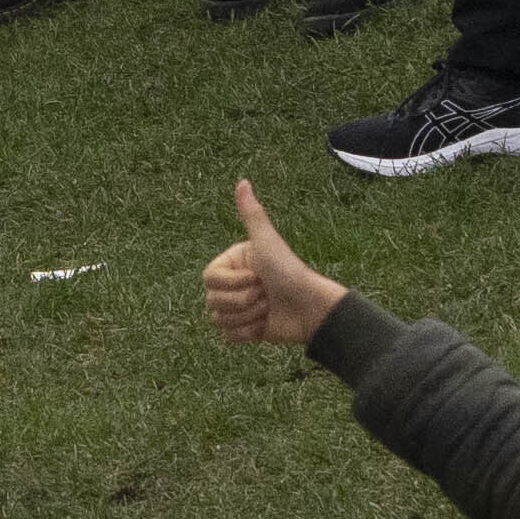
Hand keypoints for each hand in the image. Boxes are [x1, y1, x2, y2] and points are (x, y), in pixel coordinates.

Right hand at [203, 177, 344, 351]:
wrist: (311, 307)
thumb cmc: (290, 271)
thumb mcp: (267, 241)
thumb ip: (252, 214)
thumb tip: (243, 181)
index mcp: (231, 264)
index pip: (209, 279)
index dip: (232, 282)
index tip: (257, 276)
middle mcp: (232, 285)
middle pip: (212, 301)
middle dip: (242, 301)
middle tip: (266, 293)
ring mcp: (237, 308)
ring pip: (218, 319)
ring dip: (247, 316)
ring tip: (268, 308)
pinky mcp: (244, 331)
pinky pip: (228, 337)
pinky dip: (247, 333)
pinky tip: (265, 325)